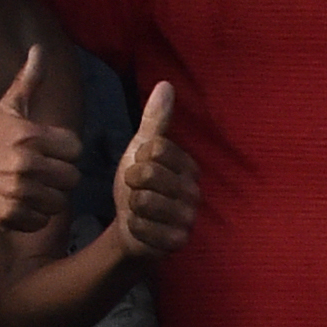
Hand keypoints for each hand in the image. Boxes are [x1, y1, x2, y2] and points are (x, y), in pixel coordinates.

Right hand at [0, 47, 76, 233]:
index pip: (75, 149)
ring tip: (24, 189)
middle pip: (72, 179)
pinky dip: (30, 218)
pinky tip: (14, 204)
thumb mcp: (6, 110)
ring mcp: (19, 190)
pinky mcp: (11, 214)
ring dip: (45, 200)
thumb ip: (28, 81)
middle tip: (34, 175)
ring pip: (59, 203)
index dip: (62, 153)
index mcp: (30, 135)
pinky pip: (41, 221)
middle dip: (56, 179)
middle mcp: (27, 162)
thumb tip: (39, 49)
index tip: (43, 153)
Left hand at [111, 80, 194, 260]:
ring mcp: (188, 219)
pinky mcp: (177, 243)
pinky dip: (133, 226)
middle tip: (137, 190)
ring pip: (143, 200)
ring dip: (132, 205)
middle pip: (148, 173)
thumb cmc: (139, 186)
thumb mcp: (142, 149)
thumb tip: (166, 84)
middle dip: (131, 181)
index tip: (141, 168)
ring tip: (140, 209)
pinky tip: (141, 227)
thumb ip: (155, 120)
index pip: (156, 148)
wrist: (132, 228)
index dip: (138, 157)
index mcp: (190, 167)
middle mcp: (195, 193)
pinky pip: (142, 226)